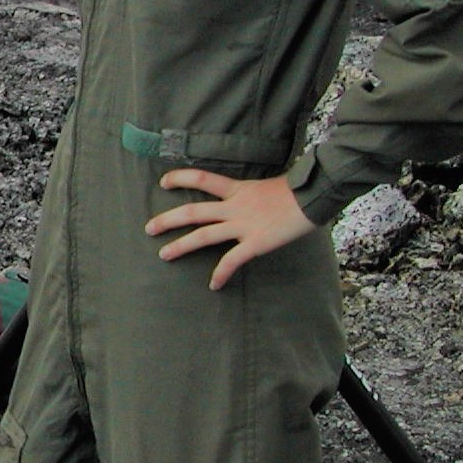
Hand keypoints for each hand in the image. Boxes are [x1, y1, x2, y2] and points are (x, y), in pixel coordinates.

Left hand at [144, 170, 316, 290]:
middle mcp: (235, 206)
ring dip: (181, 246)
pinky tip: (213, 284)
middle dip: (168, 220)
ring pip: (203, 235)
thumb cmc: (297, 192)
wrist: (313, 197)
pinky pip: (232, 261)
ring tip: (164, 254)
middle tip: (149, 228)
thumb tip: (251, 199)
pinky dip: (221, 274)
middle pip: (193, 212)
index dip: (180, 178)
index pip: (202, 179)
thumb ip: (252, 194)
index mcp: (238, 189)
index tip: (163, 182)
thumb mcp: (267, 186)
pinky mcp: (255, 243)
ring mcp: (243, 225)